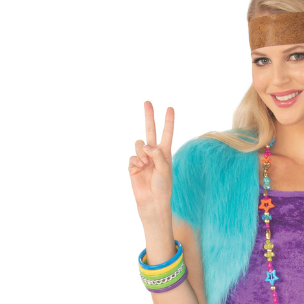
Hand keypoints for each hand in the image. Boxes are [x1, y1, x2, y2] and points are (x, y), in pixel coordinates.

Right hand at [128, 101, 173, 218]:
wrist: (153, 201)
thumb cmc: (163, 187)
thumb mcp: (165, 169)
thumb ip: (157, 154)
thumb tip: (145, 145)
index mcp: (165, 153)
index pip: (166, 134)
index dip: (168, 122)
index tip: (170, 108)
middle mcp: (153, 153)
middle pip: (150, 131)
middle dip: (149, 117)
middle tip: (147, 102)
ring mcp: (143, 159)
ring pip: (139, 144)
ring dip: (142, 151)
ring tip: (146, 163)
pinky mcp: (133, 166)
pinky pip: (132, 157)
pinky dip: (136, 161)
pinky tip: (140, 168)